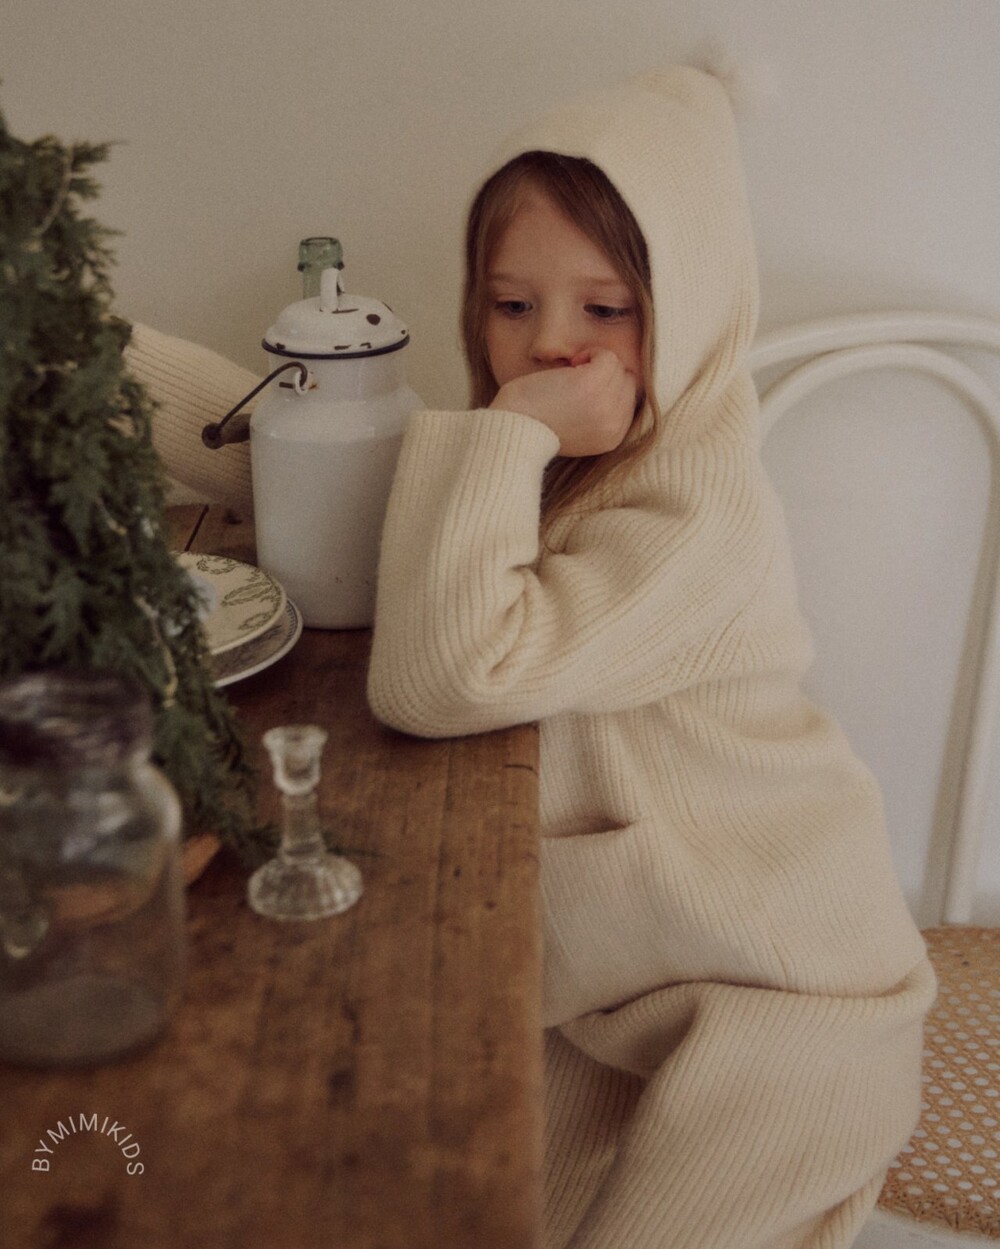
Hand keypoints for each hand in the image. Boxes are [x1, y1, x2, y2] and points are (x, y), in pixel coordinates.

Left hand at [489, 349, 637, 456]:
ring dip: (596, 362)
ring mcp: (605, 404)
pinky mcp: (592, 384)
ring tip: (571, 373)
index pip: (629, 399)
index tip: (581, 391)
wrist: (515, 430)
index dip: (608, 388)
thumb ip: (601, 414)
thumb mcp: (579, 429)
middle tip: (575, 380)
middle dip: (605, 374)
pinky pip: (607, 356)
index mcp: (612, 438)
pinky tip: (571, 364)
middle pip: (628, 381)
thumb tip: (617, 381)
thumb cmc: (536, 424)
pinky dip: (590, 353)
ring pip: (618, 366)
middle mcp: (614, 424)